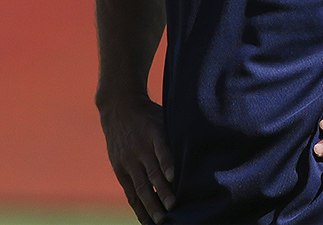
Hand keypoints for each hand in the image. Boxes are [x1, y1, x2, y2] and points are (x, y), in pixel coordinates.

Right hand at [99, 96, 175, 224]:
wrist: (119, 108)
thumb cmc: (151, 115)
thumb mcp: (165, 117)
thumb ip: (177, 135)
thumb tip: (204, 148)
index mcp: (154, 133)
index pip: (162, 150)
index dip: (168, 165)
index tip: (174, 178)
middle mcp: (140, 149)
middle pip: (151, 173)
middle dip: (162, 192)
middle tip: (173, 208)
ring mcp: (128, 161)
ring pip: (140, 187)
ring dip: (151, 205)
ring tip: (160, 220)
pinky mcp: (119, 169)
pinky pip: (129, 192)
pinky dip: (138, 206)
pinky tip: (147, 220)